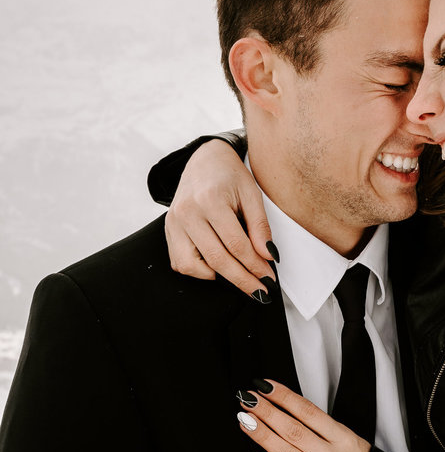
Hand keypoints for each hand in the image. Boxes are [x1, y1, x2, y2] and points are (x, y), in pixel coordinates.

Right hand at [165, 140, 275, 295]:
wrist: (204, 159)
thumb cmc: (229, 175)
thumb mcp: (252, 194)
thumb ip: (259, 226)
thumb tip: (267, 256)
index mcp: (210, 200)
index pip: (236, 244)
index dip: (255, 265)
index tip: (268, 277)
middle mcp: (188, 212)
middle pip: (217, 259)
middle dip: (242, 279)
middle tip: (260, 291)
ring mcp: (174, 222)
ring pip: (193, 265)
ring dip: (219, 278)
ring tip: (239, 277)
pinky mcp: (169, 229)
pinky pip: (180, 262)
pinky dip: (199, 271)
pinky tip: (217, 267)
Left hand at [237, 382, 370, 451]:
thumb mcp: (350, 440)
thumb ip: (322, 428)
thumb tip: (288, 410)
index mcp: (343, 437)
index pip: (308, 412)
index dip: (284, 397)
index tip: (265, 386)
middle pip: (294, 430)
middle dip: (268, 412)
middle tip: (249, 399)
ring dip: (263, 435)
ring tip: (245, 420)